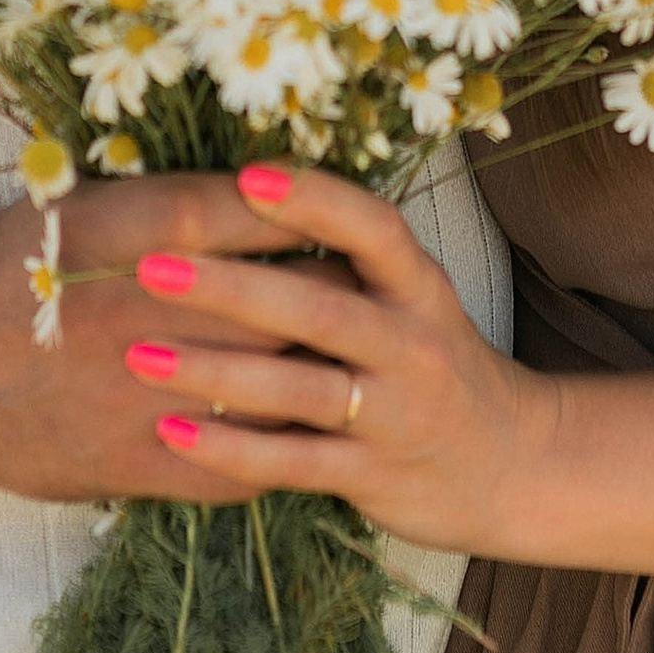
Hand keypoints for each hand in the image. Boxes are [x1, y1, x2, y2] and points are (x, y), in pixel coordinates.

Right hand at [0, 170, 323, 507]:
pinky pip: (236, 462)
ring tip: (348, 360)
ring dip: (317, 375)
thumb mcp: (72, 204)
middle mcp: (135, 310)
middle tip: (366, 292)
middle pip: (276, 304)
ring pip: (266, 386)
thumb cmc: (4, 269)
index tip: (335, 222)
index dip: (302, 216)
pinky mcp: (129, 463)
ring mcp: (135, 394)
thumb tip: (267, 192)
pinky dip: (279, 449)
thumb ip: (164, 203)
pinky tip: (302, 432)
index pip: (243, 214)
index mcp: (119, 231)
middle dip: (330, 298)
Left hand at [117, 164, 559, 557]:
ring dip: (214, 373)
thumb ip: (344, 262)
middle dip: (232, 288)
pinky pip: (293, 463)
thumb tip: (236, 197)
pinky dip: (230, 450)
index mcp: (419, 288)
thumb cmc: (433, 364)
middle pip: (319, 310)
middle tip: (152, 266)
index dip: (312, 200)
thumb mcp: (411, 299)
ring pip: (297, 392)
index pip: (372, 230)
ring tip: (140, 354)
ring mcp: (396, 415)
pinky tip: (171, 432)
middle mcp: (413, 345)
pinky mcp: (374, 476)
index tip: (246, 176)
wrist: (513, 464)